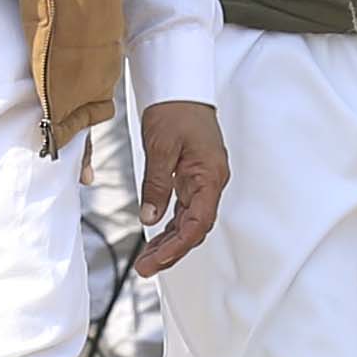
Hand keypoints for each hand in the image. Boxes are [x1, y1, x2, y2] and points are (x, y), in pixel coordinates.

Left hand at [128, 99, 226, 275]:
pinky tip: (156, 239)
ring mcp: (204, 181)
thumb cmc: (176, 110)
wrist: (180, 88)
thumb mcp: (161, 147)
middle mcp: (211, 182)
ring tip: (146, 260)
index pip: (198, 222)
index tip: (158, 261)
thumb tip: (150, 218)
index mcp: (210, 175)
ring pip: (189, 222)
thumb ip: (157, 184)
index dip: (178, 246)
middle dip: (171, 251)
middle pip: (195, 228)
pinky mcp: (193, 178)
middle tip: (145, 268)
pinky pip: (184, 210)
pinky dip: (170, 227)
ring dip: (169, 243)